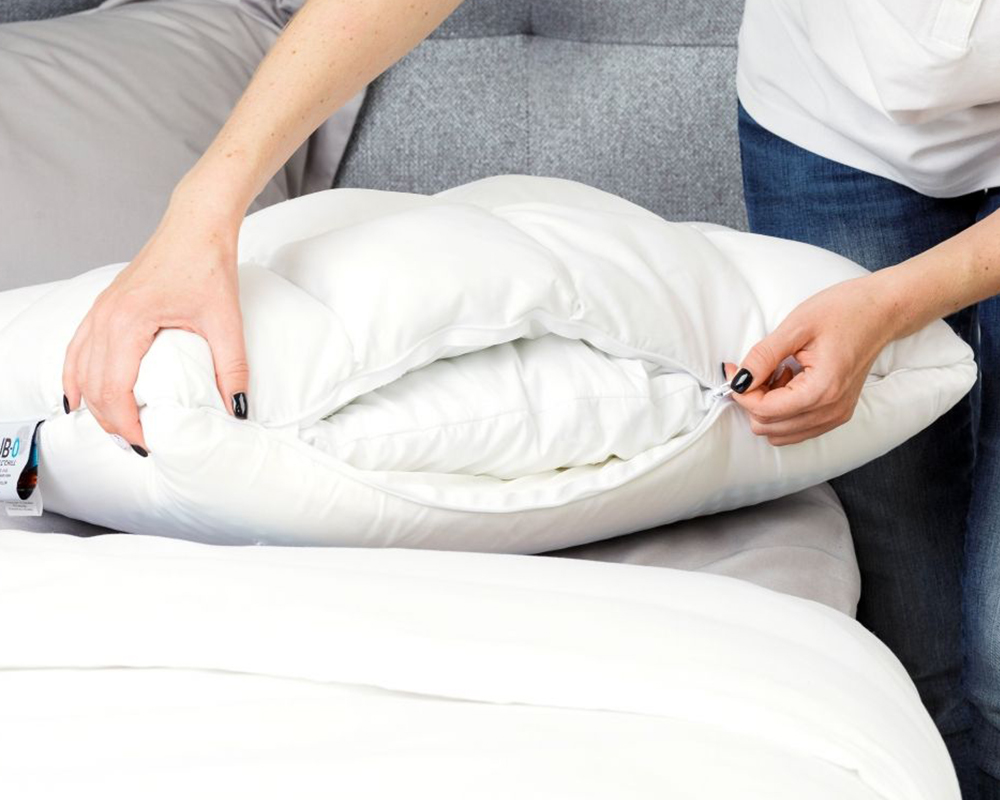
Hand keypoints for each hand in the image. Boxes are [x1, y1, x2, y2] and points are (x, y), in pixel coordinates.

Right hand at [62, 193, 249, 454]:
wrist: (197, 223)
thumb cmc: (209, 264)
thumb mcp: (226, 320)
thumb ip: (232, 367)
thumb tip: (238, 409)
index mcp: (130, 321)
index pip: (114, 389)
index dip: (128, 425)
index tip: (148, 446)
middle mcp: (106, 317)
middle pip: (92, 386)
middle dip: (111, 422)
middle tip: (137, 447)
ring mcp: (100, 310)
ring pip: (80, 369)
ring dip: (93, 403)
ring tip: (116, 430)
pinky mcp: (105, 305)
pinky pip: (79, 349)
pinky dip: (78, 377)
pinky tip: (83, 395)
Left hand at [723, 273, 900, 445]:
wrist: (881, 312)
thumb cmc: (844, 311)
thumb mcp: (796, 326)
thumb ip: (763, 356)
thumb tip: (738, 380)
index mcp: (822, 390)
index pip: (764, 411)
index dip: (742, 392)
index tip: (735, 368)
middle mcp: (831, 411)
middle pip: (768, 427)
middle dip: (752, 400)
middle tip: (758, 368)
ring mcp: (836, 416)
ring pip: (780, 433)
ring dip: (767, 408)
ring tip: (777, 374)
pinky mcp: (837, 414)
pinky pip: (796, 428)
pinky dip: (783, 412)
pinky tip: (789, 382)